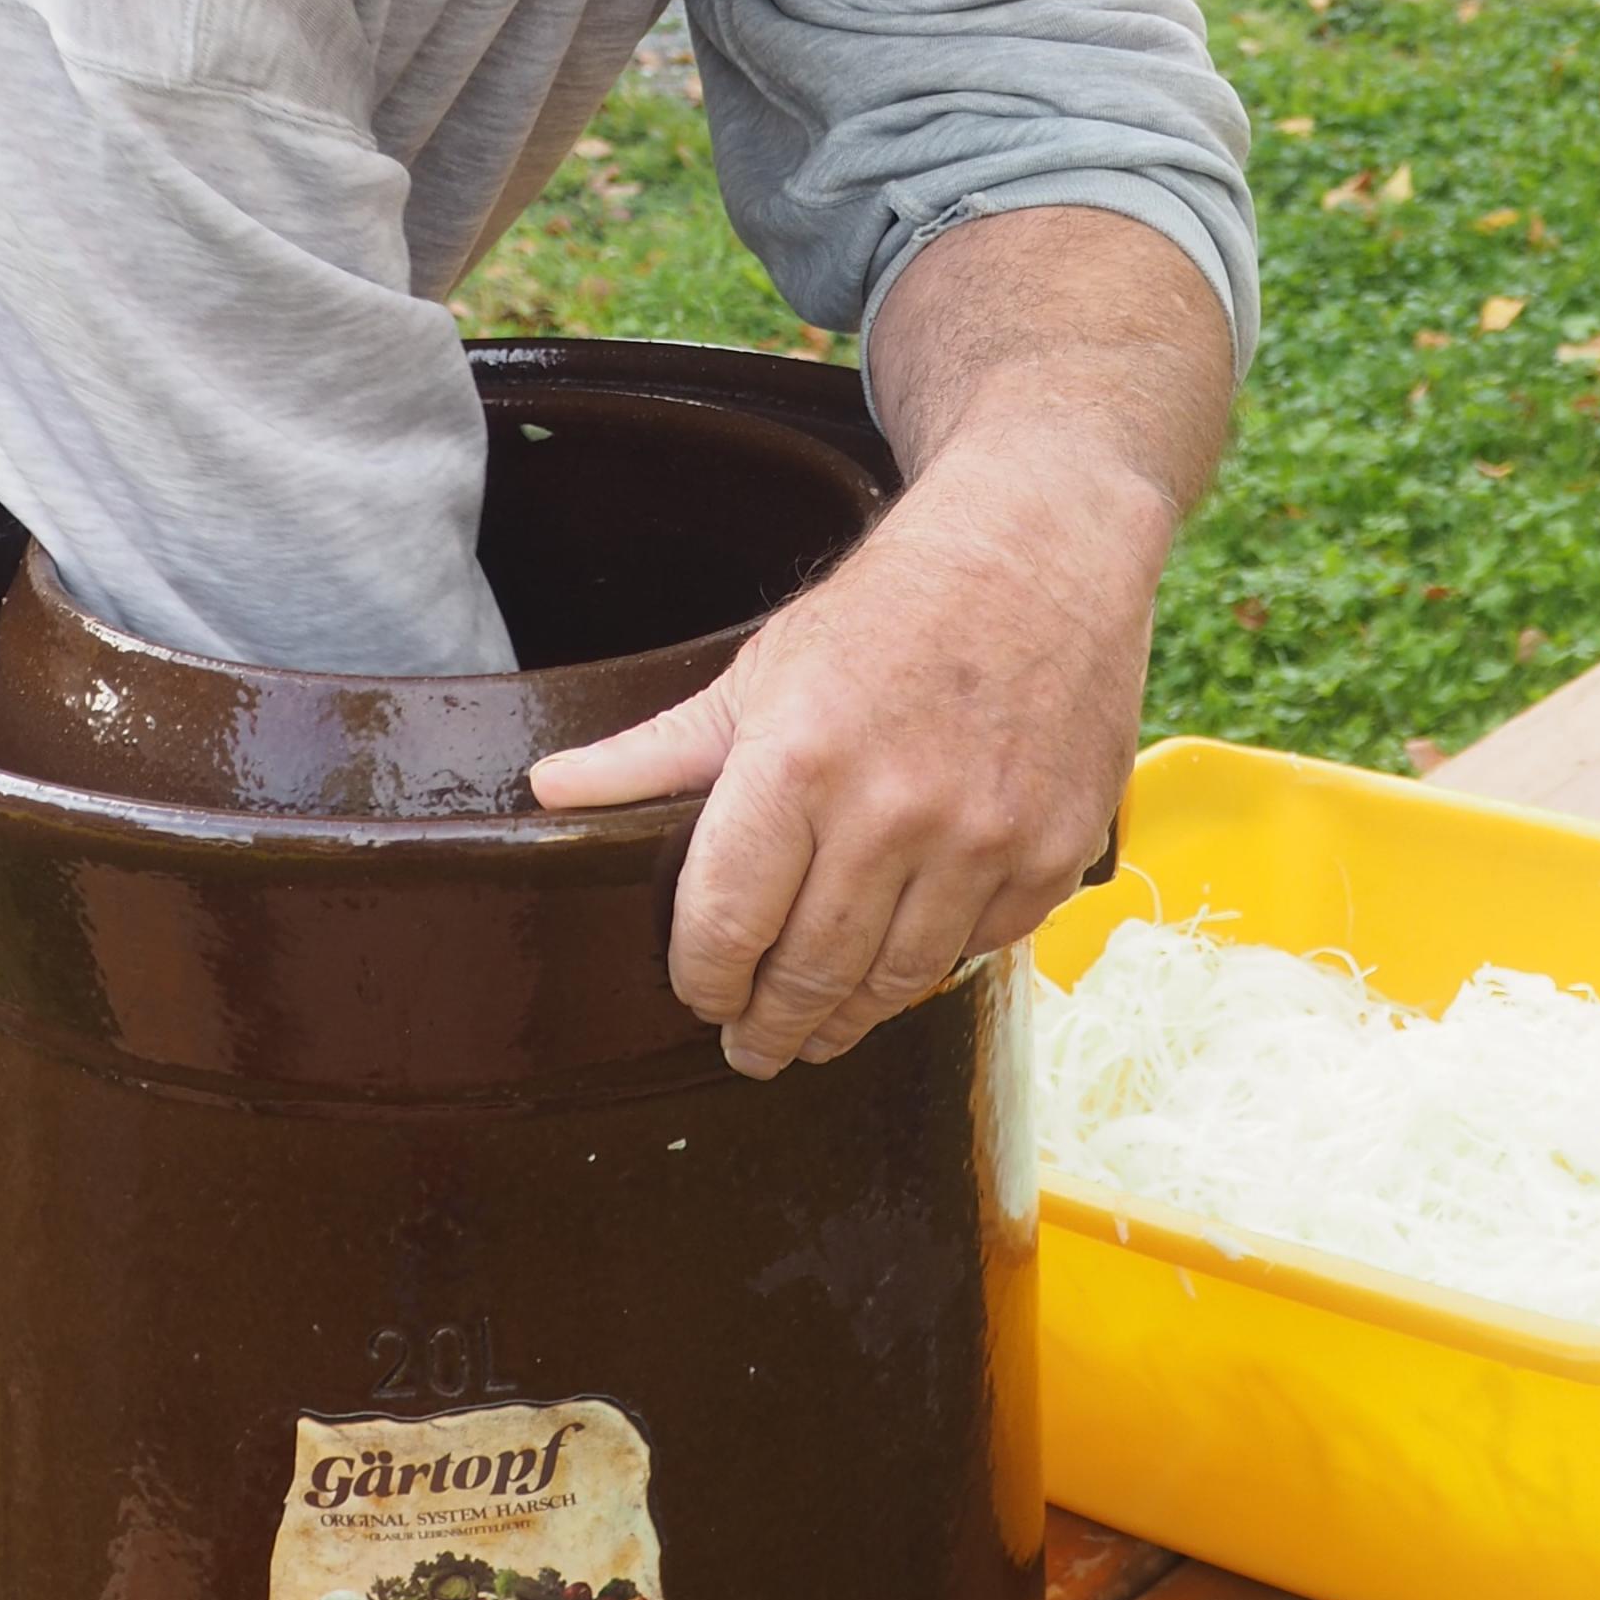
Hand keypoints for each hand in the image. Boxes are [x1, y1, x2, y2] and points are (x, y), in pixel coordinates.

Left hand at [527, 438, 1172, 1078]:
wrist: (1038, 550)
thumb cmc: (888, 611)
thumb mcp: (760, 670)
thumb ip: (657, 752)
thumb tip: (546, 792)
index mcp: (798, 761)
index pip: (727, 921)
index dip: (704, 980)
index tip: (699, 997)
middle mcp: (893, 812)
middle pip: (811, 971)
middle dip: (771, 1026)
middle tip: (753, 1050)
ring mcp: (984, 840)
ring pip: (897, 980)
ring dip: (848, 1019)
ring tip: (820, 1031)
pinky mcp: (1053, 854)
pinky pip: (979, 948)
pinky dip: (938, 963)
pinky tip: (907, 960)